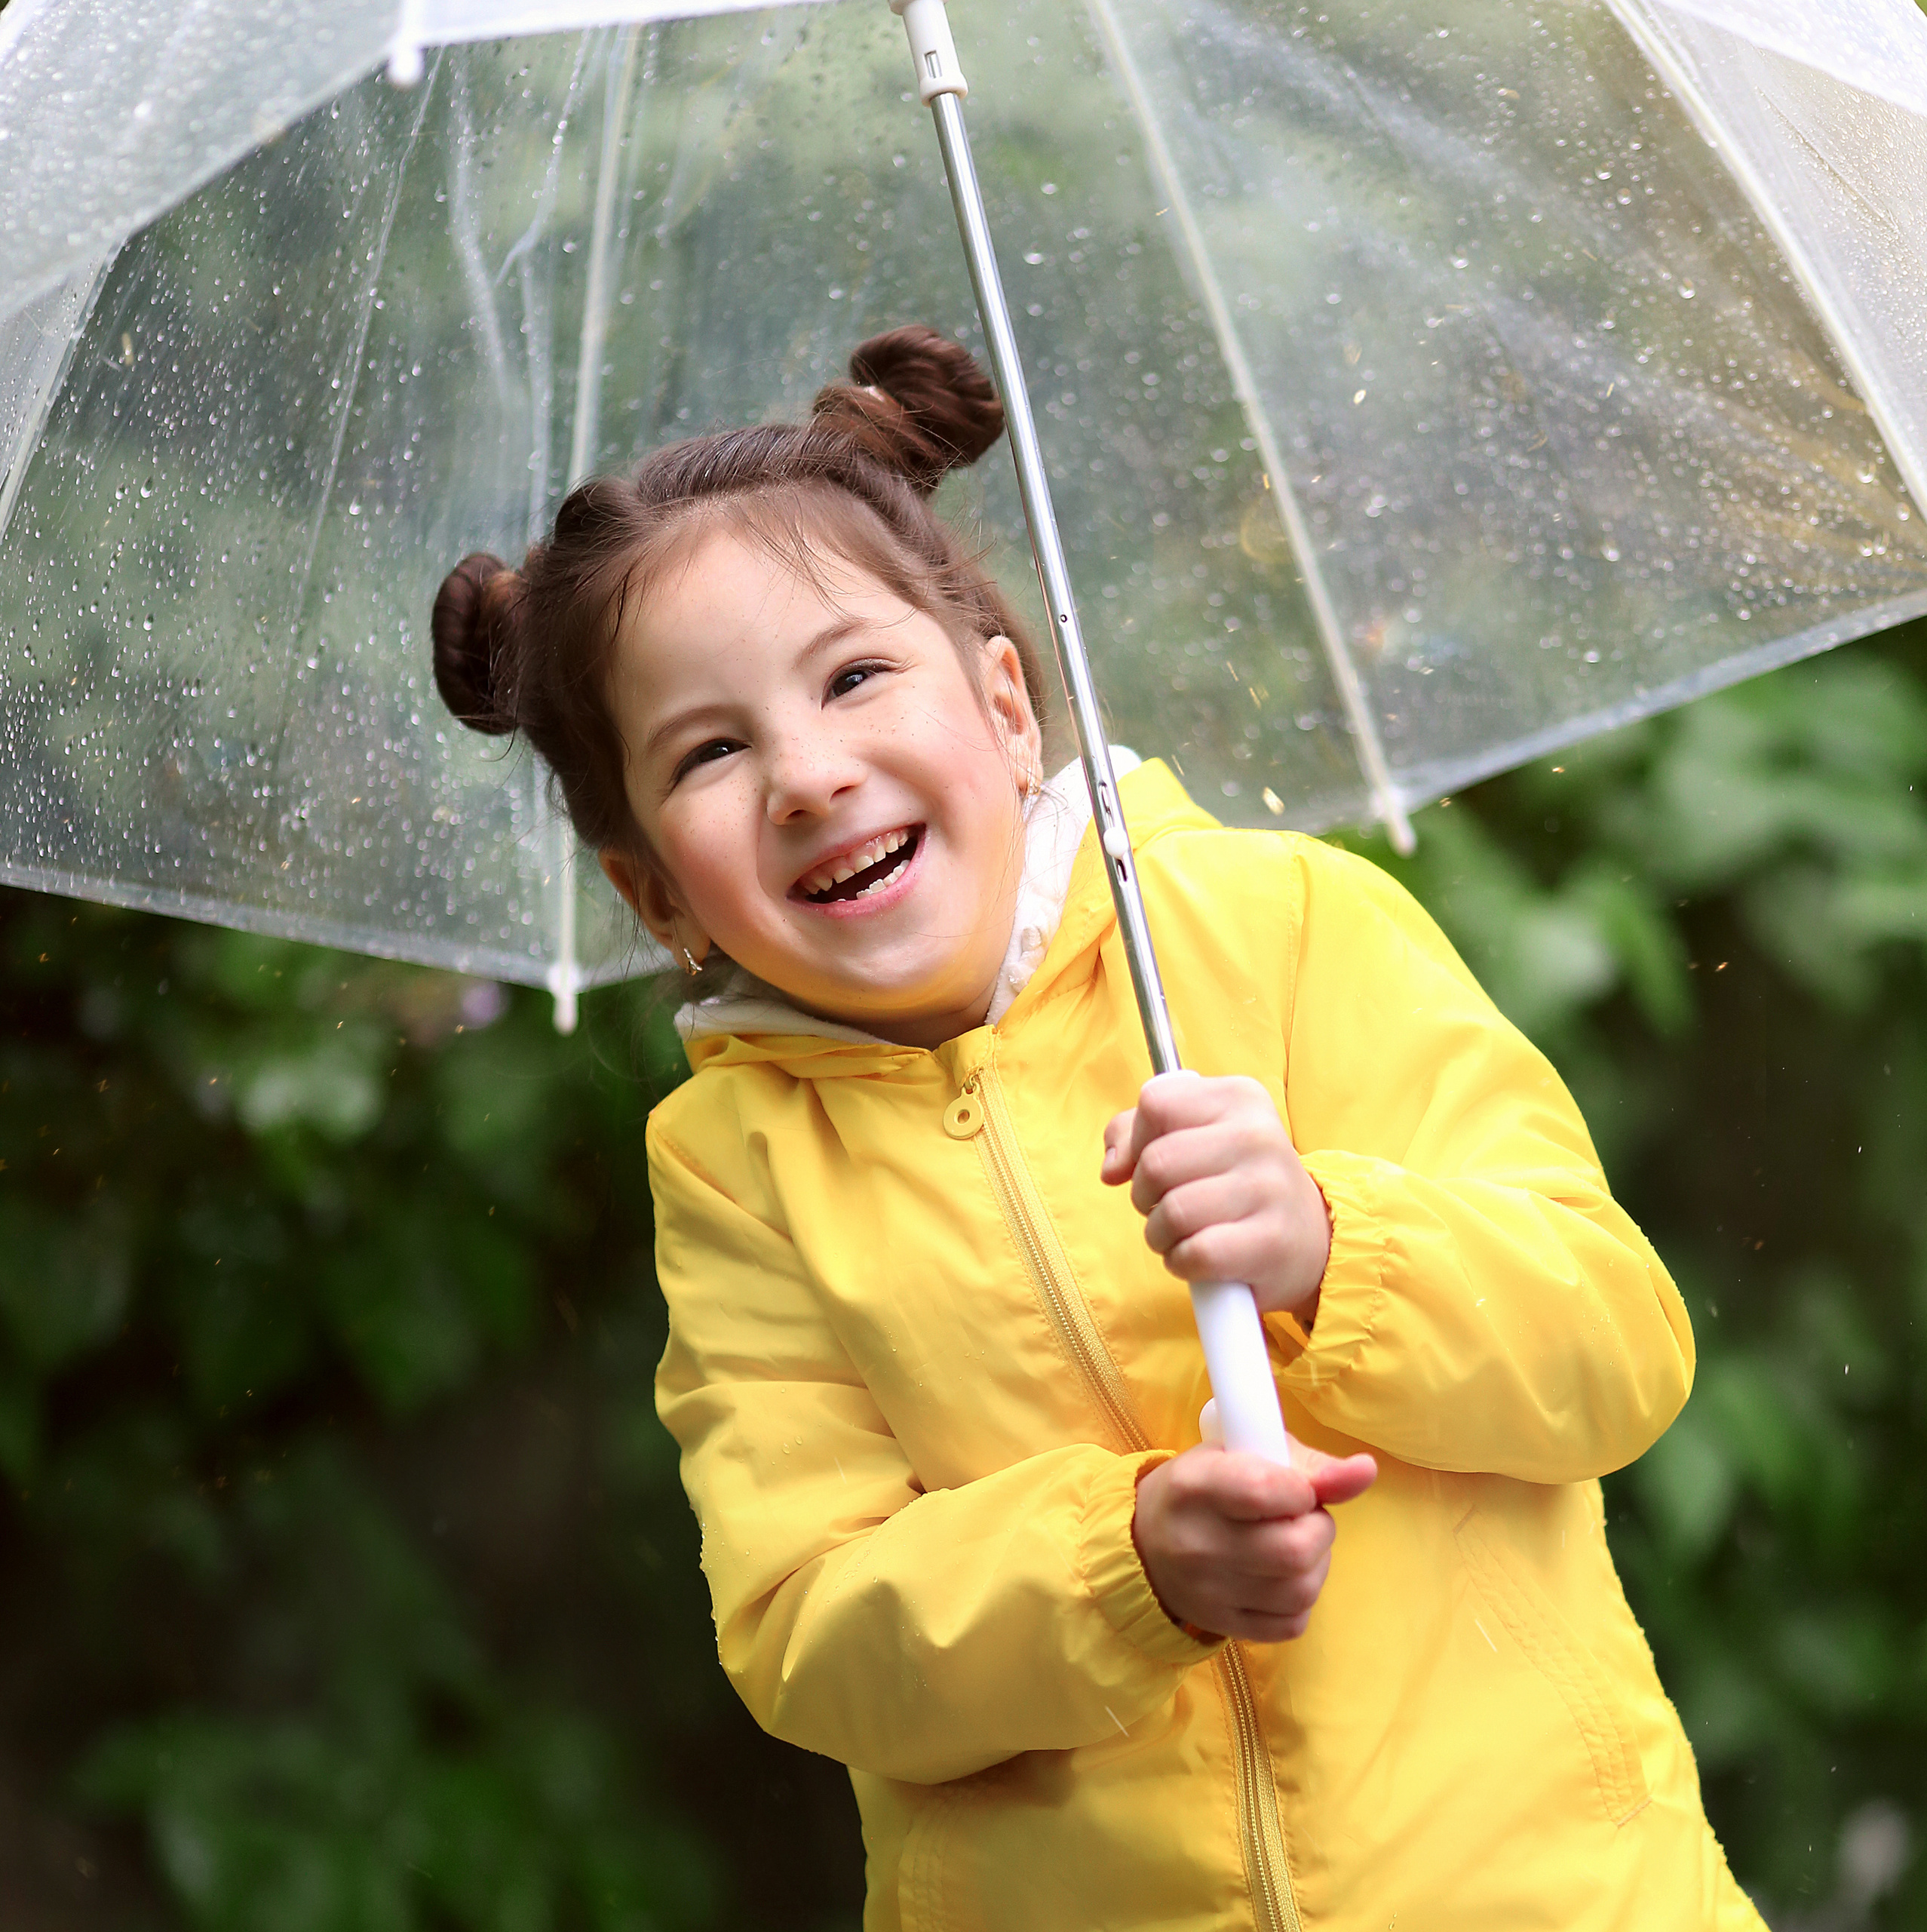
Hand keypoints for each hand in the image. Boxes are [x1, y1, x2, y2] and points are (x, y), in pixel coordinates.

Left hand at [1101, 1072, 1331, 1322]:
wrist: (1310, 1237)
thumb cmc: (1238, 1182)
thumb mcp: (1199, 1135)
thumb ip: (1138, 1132)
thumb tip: (1112, 1167)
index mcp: (1239, 1097)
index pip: (1155, 1103)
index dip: (1137, 1141)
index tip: (1155, 1162)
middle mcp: (1258, 1135)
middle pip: (1155, 1162)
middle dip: (1145, 1194)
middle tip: (1169, 1205)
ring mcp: (1268, 1188)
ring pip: (1172, 1211)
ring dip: (1160, 1234)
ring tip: (1183, 1234)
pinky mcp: (1270, 1242)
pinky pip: (1194, 1253)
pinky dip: (1181, 1263)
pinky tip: (1198, 1259)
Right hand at [1132, 1440, 1376, 1641]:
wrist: (1145, 1544)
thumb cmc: (1203, 1487)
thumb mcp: (1239, 1453)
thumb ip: (1306, 1463)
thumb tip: (1366, 1471)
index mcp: (1195, 1487)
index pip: (1265, 1491)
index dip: (1303, 1489)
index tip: (1297, 1487)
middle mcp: (1198, 1543)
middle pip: (1294, 1549)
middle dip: (1318, 1528)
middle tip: (1302, 1518)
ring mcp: (1210, 1592)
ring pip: (1301, 1589)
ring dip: (1316, 1563)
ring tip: (1295, 1545)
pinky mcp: (1224, 1625)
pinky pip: (1293, 1622)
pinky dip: (1302, 1598)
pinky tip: (1284, 1577)